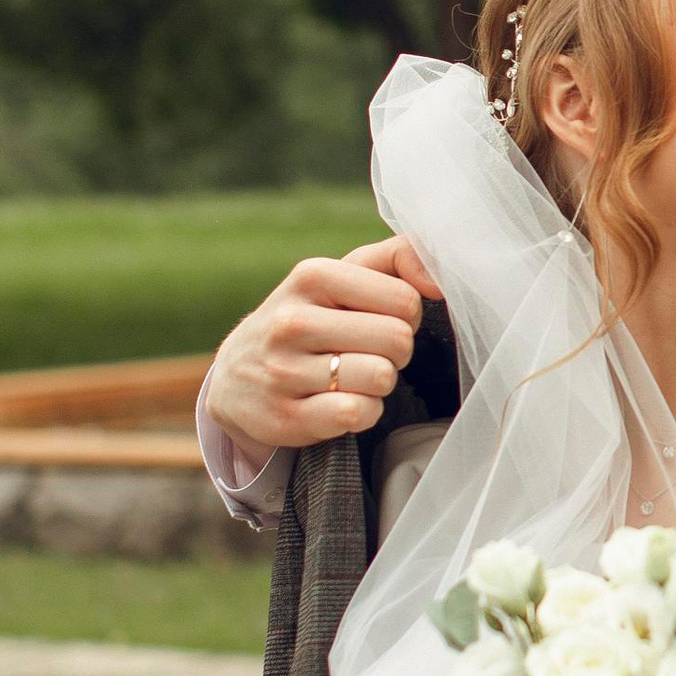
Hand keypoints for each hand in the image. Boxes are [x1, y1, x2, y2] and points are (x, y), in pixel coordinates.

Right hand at [203, 237, 442, 453]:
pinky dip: (363, 412)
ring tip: (352, 376)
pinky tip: (342, 402)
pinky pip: (358, 414)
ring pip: (381, 378)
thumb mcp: (342, 275)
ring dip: (379, 383)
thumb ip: (398, 258)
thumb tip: (439, 282)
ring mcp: (284, 371)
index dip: (405, 315)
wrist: (236, 376)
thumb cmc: (309, 317)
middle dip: (396, 351)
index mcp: (312, 276)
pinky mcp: (285, 417)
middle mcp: (292, 321)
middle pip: (397, 339)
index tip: (378, 320)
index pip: (405, 299)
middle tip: (369, 352)